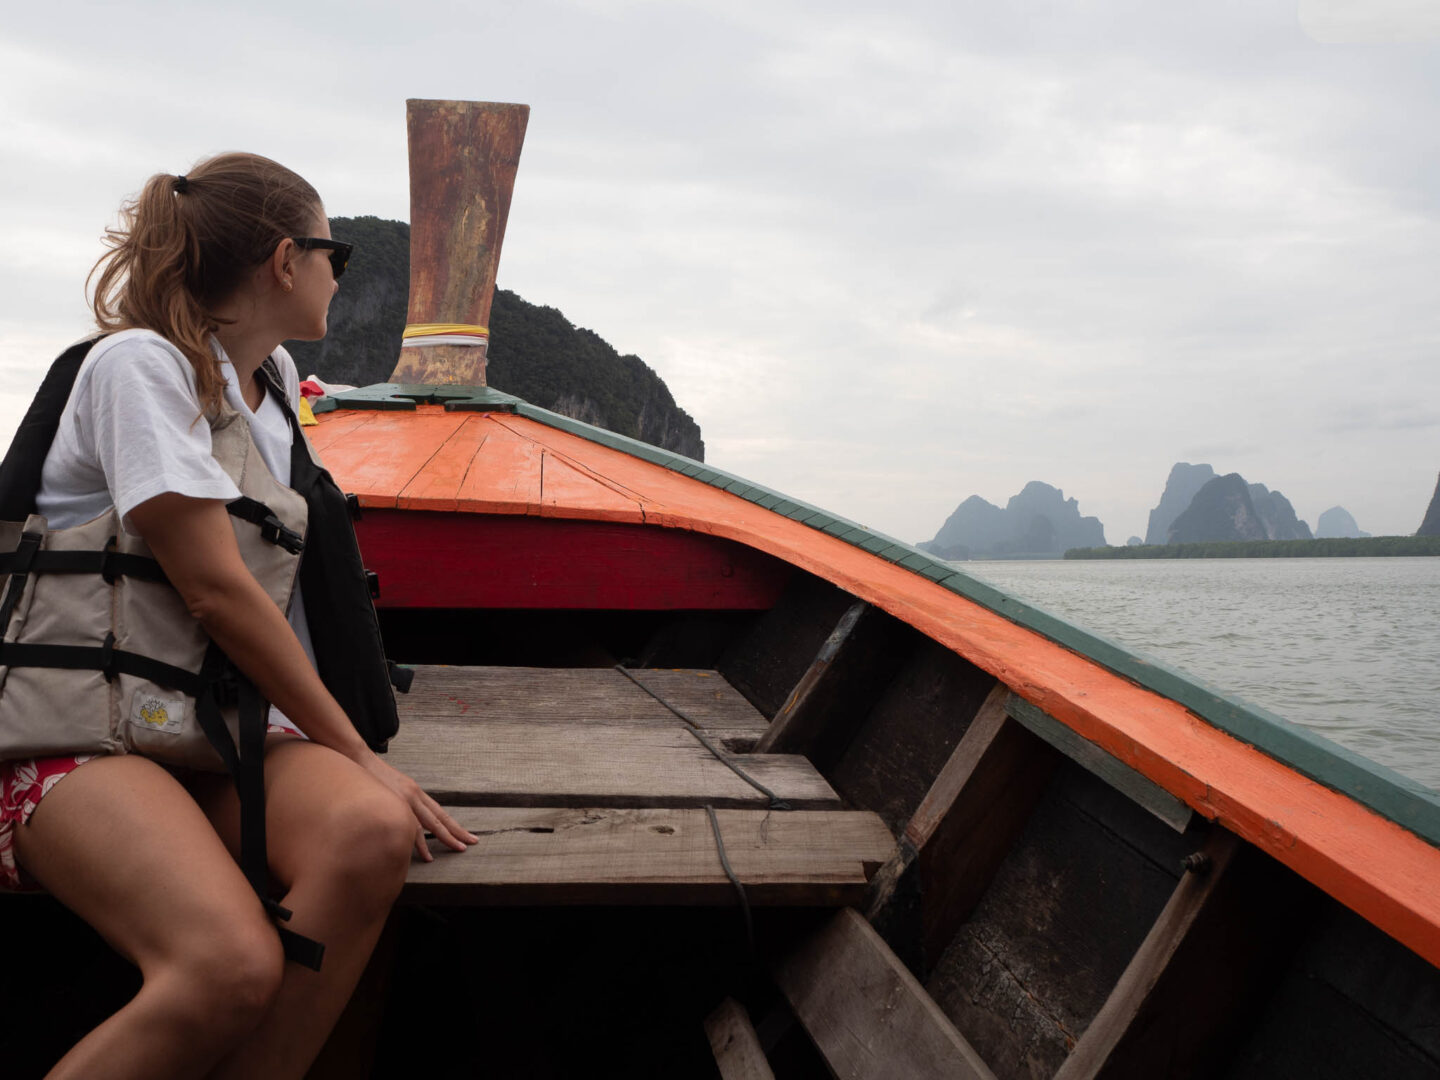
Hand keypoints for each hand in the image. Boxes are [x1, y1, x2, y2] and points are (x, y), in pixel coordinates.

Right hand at [358, 753, 477, 860]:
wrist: (357, 759)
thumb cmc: (371, 776)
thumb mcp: (392, 789)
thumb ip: (401, 803)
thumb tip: (405, 819)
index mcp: (415, 793)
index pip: (439, 812)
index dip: (453, 825)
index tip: (465, 835)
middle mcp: (414, 796)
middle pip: (441, 818)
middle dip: (457, 831)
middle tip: (472, 843)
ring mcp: (405, 800)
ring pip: (431, 823)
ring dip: (445, 837)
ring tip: (457, 848)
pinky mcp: (394, 804)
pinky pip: (411, 827)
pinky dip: (419, 843)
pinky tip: (427, 855)